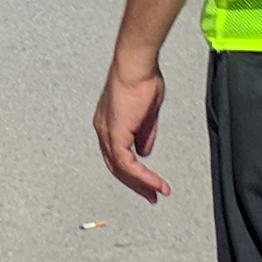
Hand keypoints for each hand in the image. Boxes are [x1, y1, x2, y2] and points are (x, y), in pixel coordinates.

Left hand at [92, 54, 171, 203]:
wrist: (136, 65)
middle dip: (136, 184)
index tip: (148, 181)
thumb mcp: (147, 112)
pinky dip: (143, 176)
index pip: (117, 154)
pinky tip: (156, 183)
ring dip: (142, 184)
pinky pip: (128, 164)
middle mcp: (103, 130)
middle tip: (152, 196)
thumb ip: (145, 133)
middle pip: (117, 166)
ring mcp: (107, 133)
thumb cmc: (142, 78)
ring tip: (158, 193)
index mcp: (109, 123)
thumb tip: (144, 152)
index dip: (133, 170)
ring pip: (121, 169)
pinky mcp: (116, 135)